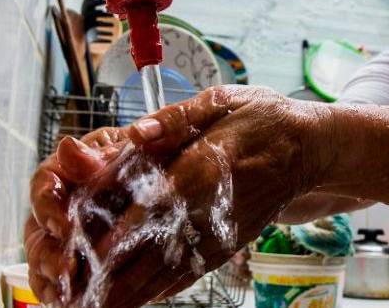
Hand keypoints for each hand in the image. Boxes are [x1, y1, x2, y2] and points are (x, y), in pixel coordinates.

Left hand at [25, 85, 331, 306]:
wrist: (310, 150)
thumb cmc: (264, 120)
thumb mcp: (224, 101)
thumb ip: (177, 118)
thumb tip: (139, 131)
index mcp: (205, 170)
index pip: (157, 207)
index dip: (124, 233)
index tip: (92, 254)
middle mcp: (210, 210)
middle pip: (156, 250)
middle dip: (115, 276)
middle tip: (78, 295)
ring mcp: (219, 234)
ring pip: (169, 270)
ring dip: (131, 293)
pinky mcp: (226, 246)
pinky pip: (188, 274)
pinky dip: (159, 292)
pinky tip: (133, 302)